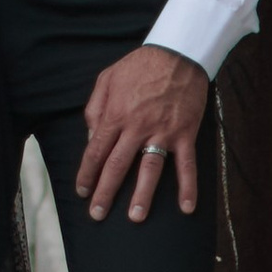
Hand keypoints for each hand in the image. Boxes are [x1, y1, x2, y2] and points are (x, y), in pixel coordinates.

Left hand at [76, 47, 209, 223]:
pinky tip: (186, 207)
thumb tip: (90, 137)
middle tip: (98, 215)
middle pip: (117, 165)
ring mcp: (162, 131)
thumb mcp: (106, 79)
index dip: (88, 174)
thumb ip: (95, 108)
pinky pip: (187, 164)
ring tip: (135, 218)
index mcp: (115, 114)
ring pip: (149, 169)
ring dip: (142, 195)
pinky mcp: (185, 133)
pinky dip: (188, 187)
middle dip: (106, 192)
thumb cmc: (139, 66)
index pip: (96, 151)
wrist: (176, 53)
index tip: (83, 192)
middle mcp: (136, 127)